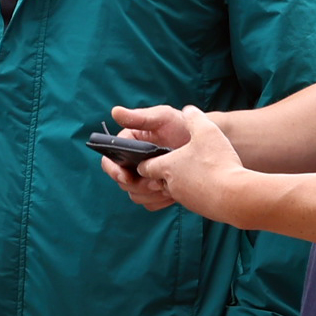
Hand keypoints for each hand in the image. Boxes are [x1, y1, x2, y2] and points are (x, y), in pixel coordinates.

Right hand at [108, 103, 229, 215]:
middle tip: (157, 182)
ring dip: (150, 194)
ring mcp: (144, 178)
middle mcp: (132, 163)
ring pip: (135, 195)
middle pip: (122, 183)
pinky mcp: (156, 190)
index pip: (110, 162)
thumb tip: (115, 112)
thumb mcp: (162, 118)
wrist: (205, 142)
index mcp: (128, 145)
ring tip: (167, 186)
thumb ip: (139, 117)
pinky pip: (150, 203)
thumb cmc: (181, 125)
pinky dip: (160, 201)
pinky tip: (172, 192)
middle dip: (138, 185)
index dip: (114, 171)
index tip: (126, 177)